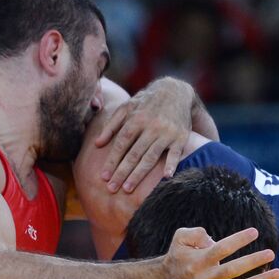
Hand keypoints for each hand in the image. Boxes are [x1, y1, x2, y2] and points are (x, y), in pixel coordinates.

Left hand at [94, 78, 193, 192]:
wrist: (175, 90)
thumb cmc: (146, 102)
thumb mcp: (127, 107)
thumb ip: (111, 125)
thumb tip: (97, 144)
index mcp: (136, 119)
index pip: (121, 144)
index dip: (112, 161)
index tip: (103, 177)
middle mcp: (150, 126)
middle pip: (134, 153)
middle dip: (122, 172)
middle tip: (111, 188)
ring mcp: (166, 132)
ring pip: (150, 156)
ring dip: (139, 174)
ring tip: (127, 188)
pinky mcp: (180, 137)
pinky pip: (175, 153)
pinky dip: (172, 164)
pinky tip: (166, 177)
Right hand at [160, 226, 278, 278]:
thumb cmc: (177, 257)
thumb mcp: (180, 238)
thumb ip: (197, 232)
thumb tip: (214, 239)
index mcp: (199, 261)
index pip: (222, 249)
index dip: (239, 240)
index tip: (255, 232)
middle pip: (233, 270)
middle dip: (252, 261)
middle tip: (270, 252)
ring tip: (278, 272)